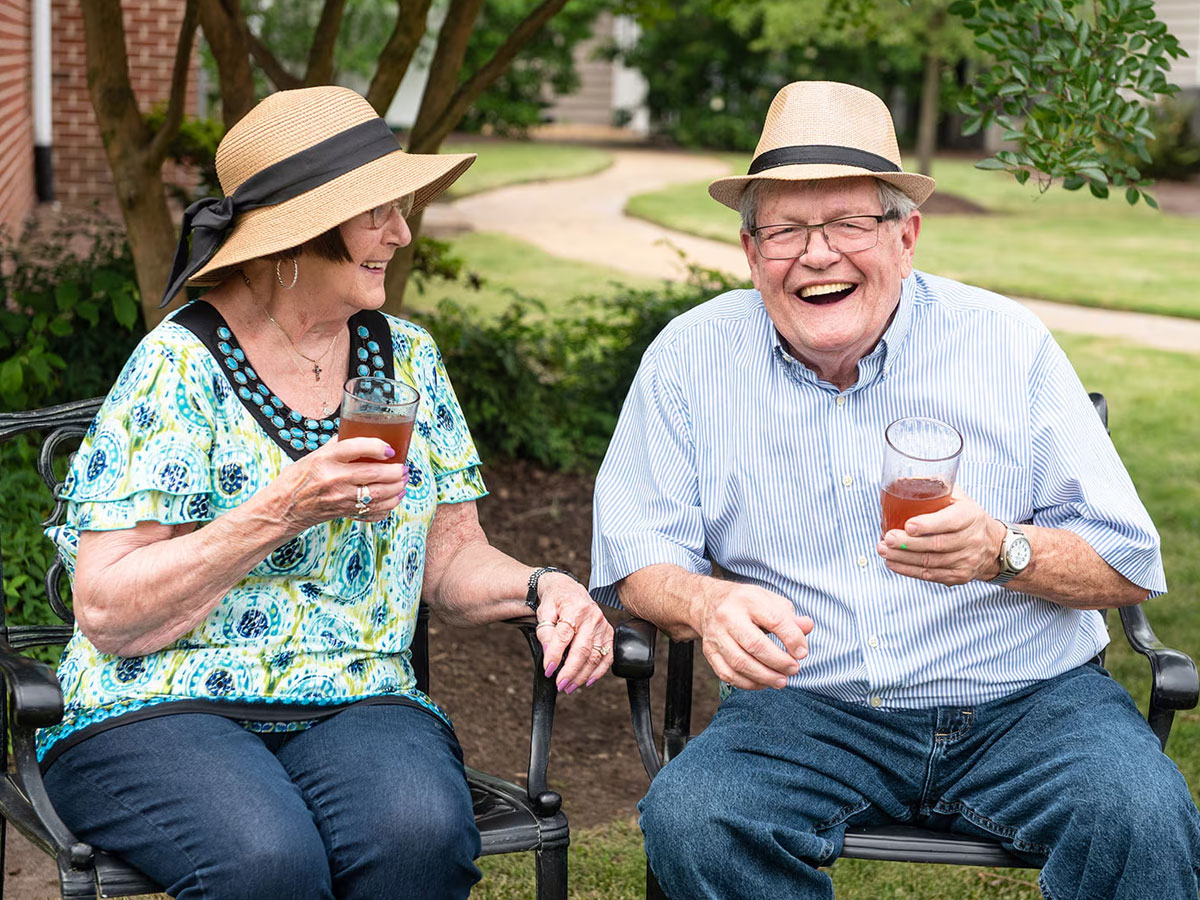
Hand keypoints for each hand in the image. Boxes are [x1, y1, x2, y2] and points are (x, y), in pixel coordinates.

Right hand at [274, 436, 410, 530]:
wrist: (284, 507)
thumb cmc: (299, 478)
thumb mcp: (314, 455)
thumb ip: (338, 445)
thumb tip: (358, 432)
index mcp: (326, 459)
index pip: (357, 448)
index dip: (379, 447)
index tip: (390, 449)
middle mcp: (335, 478)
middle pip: (375, 474)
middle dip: (397, 471)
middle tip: (404, 467)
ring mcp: (341, 498)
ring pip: (379, 495)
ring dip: (398, 488)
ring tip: (403, 481)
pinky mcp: (345, 512)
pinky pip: (374, 512)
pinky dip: (388, 506)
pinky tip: (394, 498)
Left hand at [532, 573, 613, 692]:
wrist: (569, 590)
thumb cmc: (555, 601)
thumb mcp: (544, 612)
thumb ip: (545, 632)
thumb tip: (549, 654)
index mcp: (574, 608)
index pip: (564, 635)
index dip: (555, 655)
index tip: (548, 670)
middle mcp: (592, 617)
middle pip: (582, 649)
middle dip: (571, 671)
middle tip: (560, 685)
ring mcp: (603, 626)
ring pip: (595, 656)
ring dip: (582, 675)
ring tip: (569, 687)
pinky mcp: (609, 633)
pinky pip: (608, 656)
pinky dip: (599, 671)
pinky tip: (587, 681)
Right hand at [694, 582, 813, 690]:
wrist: (709, 603)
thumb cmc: (747, 604)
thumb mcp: (769, 601)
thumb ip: (790, 617)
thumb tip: (807, 626)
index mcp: (748, 599)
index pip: (774, 620)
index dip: (792, 639)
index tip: (802, 653)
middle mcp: (728, 616)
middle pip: (755, 644)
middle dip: (778, 661)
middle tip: (794, 669)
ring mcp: (715, 635)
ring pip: (740, 662)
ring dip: (765, 676)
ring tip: (781, 681)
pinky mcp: (709, 651)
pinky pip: (727, 674)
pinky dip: (747, 683)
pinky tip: (762, 683)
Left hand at [877, 487, 1003, 584]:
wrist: (992, 547)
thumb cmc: (967, 518)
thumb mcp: (960, 498)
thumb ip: (937, 488)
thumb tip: (903, 479)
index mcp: (970, 516)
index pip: (950, 522)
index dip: (928, 525)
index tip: (907, 525)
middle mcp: (971, 540)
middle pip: (937, 544)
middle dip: (908, 543)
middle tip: (887, 538)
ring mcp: (966, 560)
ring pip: (931, 562)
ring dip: (903, 558)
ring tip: (883, 550)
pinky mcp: (958, 576)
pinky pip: (931, 575)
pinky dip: (908, 570)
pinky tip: (892, 562)